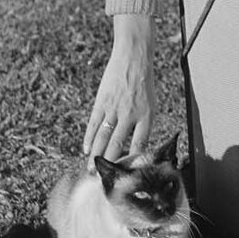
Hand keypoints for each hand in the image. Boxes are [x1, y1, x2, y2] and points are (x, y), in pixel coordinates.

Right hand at [83, 13, 155, 164]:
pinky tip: (87, 149)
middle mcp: (130, 115)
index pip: (139, 145)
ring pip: (102, 137)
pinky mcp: (102, 102)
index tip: (126, 175)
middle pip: (117, 145)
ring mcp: (114, 108)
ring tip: (90, 170)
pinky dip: (89, 138)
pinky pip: (94, 124)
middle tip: (102, 179)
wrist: (133, 58)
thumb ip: (143, 125)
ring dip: (96, 155)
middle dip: (109, 164)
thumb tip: (137, 147)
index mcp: (147, 116)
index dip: (132, 161)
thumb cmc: (144, 84)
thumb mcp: (151, 105)